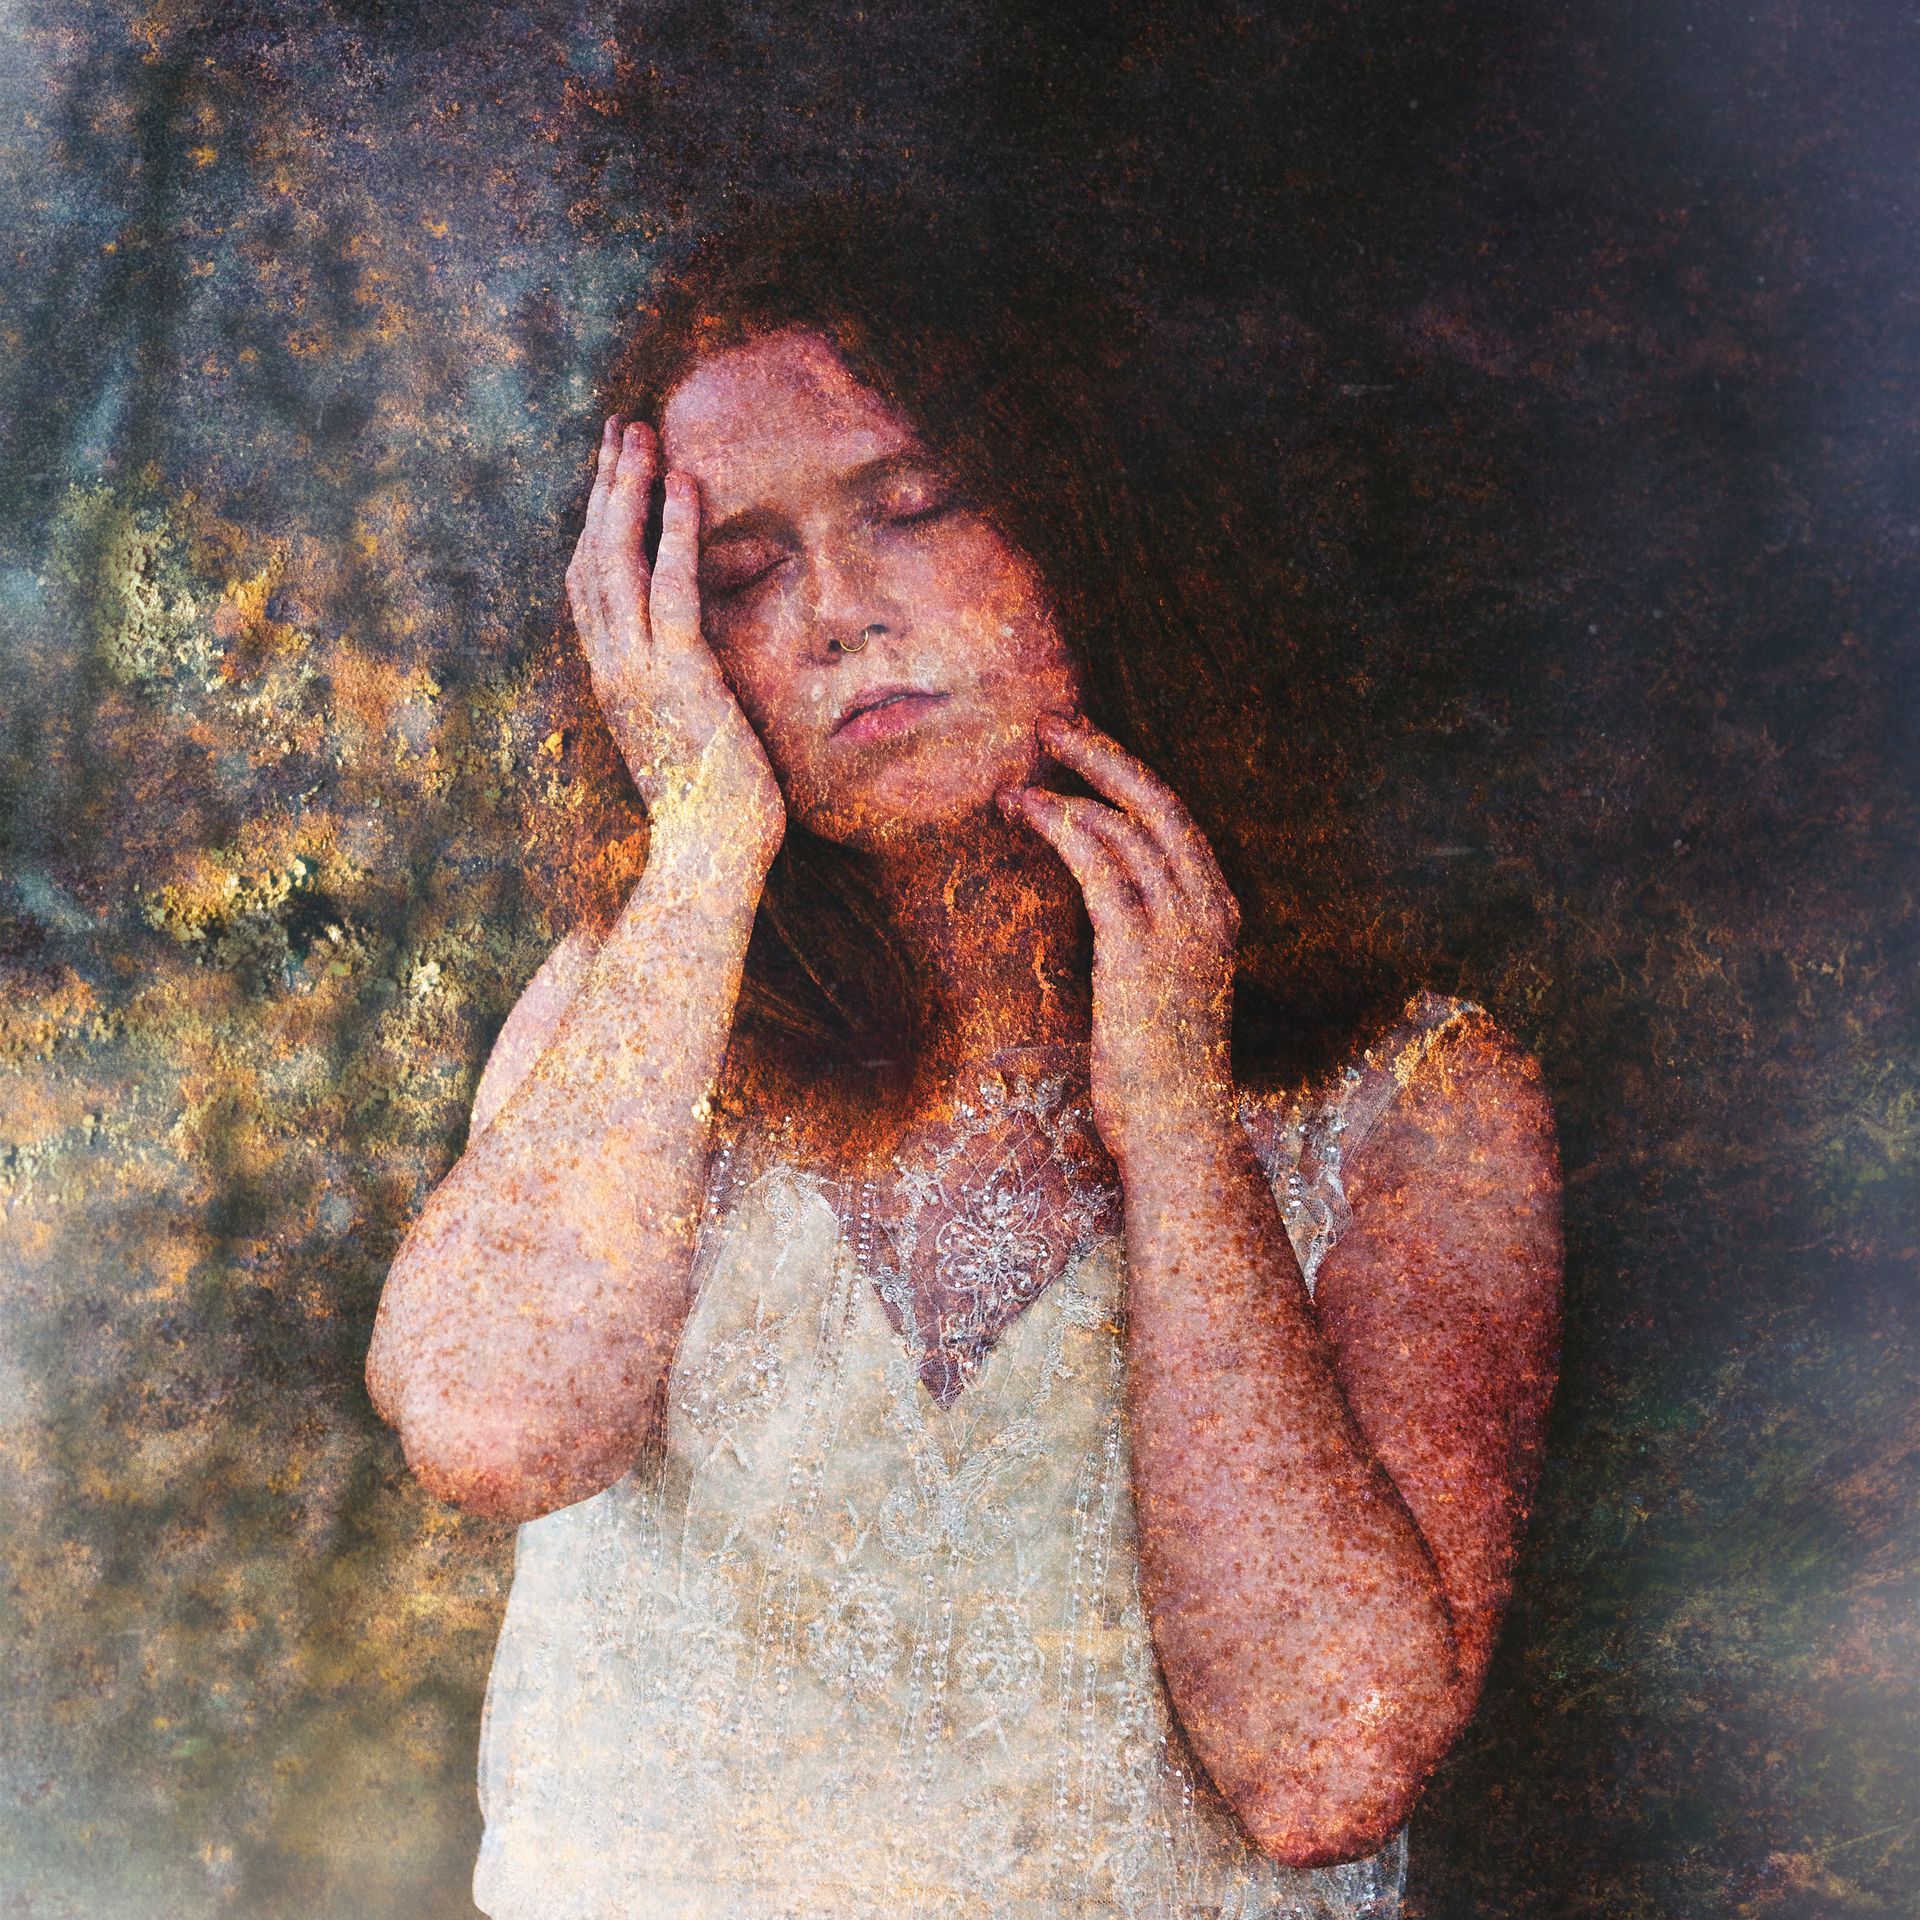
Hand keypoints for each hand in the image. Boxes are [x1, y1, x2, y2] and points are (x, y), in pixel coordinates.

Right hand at [566, 417, 785, 869]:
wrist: (711, 854)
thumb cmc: (711, 808)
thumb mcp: (684, 736)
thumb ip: (676, 693)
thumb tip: (692, 670)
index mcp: (611, 681)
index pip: (589, 586)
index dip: (595, 524)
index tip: (610, 475)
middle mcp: (612, 667)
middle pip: (593, 557)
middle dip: (606, 487)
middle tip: (620, 428)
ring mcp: (638, 670)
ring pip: (619, 560)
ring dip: (630, 490)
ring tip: (643, 433)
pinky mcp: (678, 676)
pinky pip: (671, 587)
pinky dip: (675, 530)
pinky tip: (685, 484)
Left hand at [998, 713, 1241, 1172]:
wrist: (1181, 1132)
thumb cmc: (1162, 1078)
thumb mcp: (1166, 997)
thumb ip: (1148, 950)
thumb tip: (1106, 922)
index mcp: (1219, 916)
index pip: (1177, 824)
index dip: (1128, 781)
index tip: (1086, 755)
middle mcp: (1208, 910)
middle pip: (1158, 804)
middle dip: (1103, 758)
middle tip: (1053, 729)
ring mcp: (1179, 928)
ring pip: (1123, 826)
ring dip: (1064, 794)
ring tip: (1015, 784)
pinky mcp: (1139, 951)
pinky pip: (1098, 863)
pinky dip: (1061, 826)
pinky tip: (1027, 813)